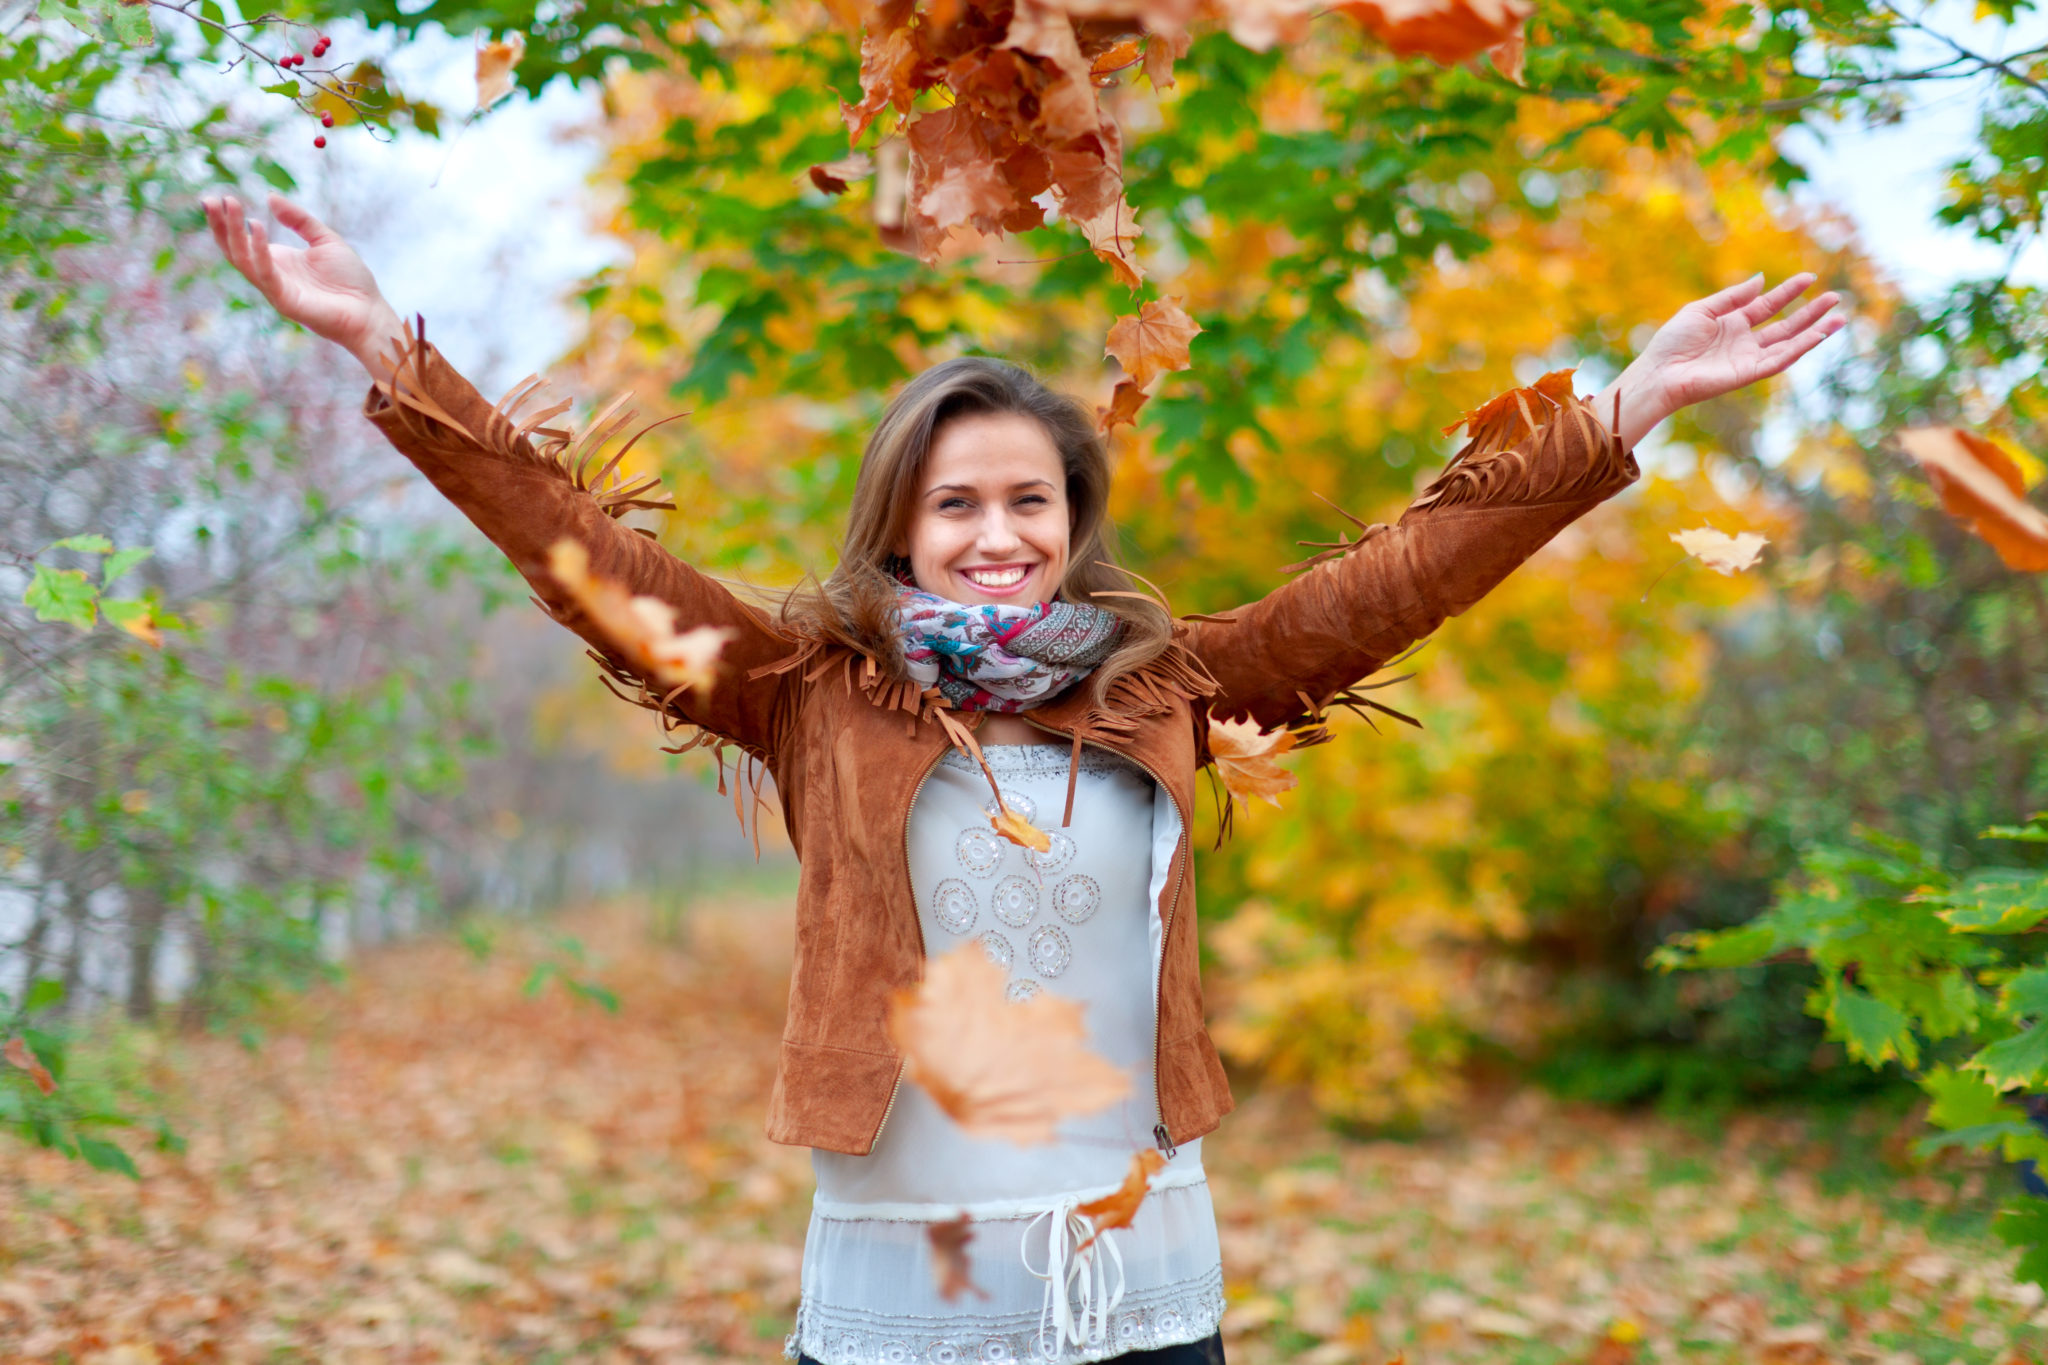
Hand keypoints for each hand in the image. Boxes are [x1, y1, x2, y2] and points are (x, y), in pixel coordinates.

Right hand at [201, 191, 405, 376]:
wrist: (369, 312)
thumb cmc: (350, 280)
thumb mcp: (324, 239)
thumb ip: (299, 220)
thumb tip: (270, 197)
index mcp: (278, 261)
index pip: (242, 240)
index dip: (228, 221)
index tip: (220, 197)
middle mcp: (271, 275)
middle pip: (234, 250)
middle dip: (220, 225)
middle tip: (210, 200)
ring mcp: (275, 289)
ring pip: (243, 260)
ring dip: (233, 233)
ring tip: (229, 205)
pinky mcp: (285, 300)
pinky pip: (266, 274)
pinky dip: (259, 250)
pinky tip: (257, 228)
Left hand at [1592, 272, 1844, 446]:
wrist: (1659, 372)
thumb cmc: (1672, 342)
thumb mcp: (1702, 310)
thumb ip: (1733, 297)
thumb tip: (1762, 279)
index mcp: (1732, 324)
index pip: (1768, 305)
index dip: (1788, 292)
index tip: (1809, 277)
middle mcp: (1744, 342)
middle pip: (1786, 326)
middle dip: (1810, 313)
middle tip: (1835, 298)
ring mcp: (1748, 358)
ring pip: (1789, 344)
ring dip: (1814, 332)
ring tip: (1838, 318)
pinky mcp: (1748, 374)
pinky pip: (1778, 360)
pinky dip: (1798, 349)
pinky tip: (1815, 336)